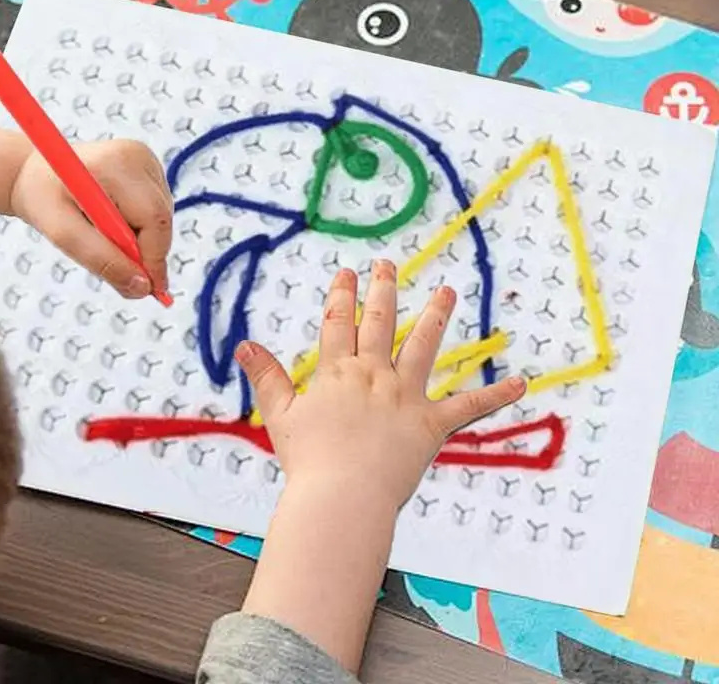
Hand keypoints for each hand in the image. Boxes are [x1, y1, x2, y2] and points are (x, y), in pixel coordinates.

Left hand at [9, 139, 172, 298]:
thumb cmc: (43, 198)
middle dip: (145, 252)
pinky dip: (140, 227)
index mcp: (115, 164)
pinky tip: (114, 221)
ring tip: (103, 234)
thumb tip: (142, 288)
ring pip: (162, 219)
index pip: (153, 218)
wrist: (34, 172)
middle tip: (121, 271)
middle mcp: (138, 156)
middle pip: (161, 219)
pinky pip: (157, 211)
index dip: (154, 258)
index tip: (149, 289)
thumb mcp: (62, 234)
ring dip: (140, 239)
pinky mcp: (150, 168)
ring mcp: (147, 159)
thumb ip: (102, 261)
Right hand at [236, 259, 525, 509]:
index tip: (347, 272)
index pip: (338, 322)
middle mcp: (374, 375)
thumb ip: (266, 377)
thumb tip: (244, 344)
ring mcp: (405, 397)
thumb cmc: (308, 462)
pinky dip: (495, 396)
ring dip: (435, 316)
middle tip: (386, 264)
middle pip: (379, 322)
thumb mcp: (282, 416)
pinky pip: (468, 407)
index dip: (342, 295)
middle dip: (382, 289)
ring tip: (447, 291)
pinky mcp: (430, 425)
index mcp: (339, 373)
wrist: (341, 500)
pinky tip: (521, 383)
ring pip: (423, 346)